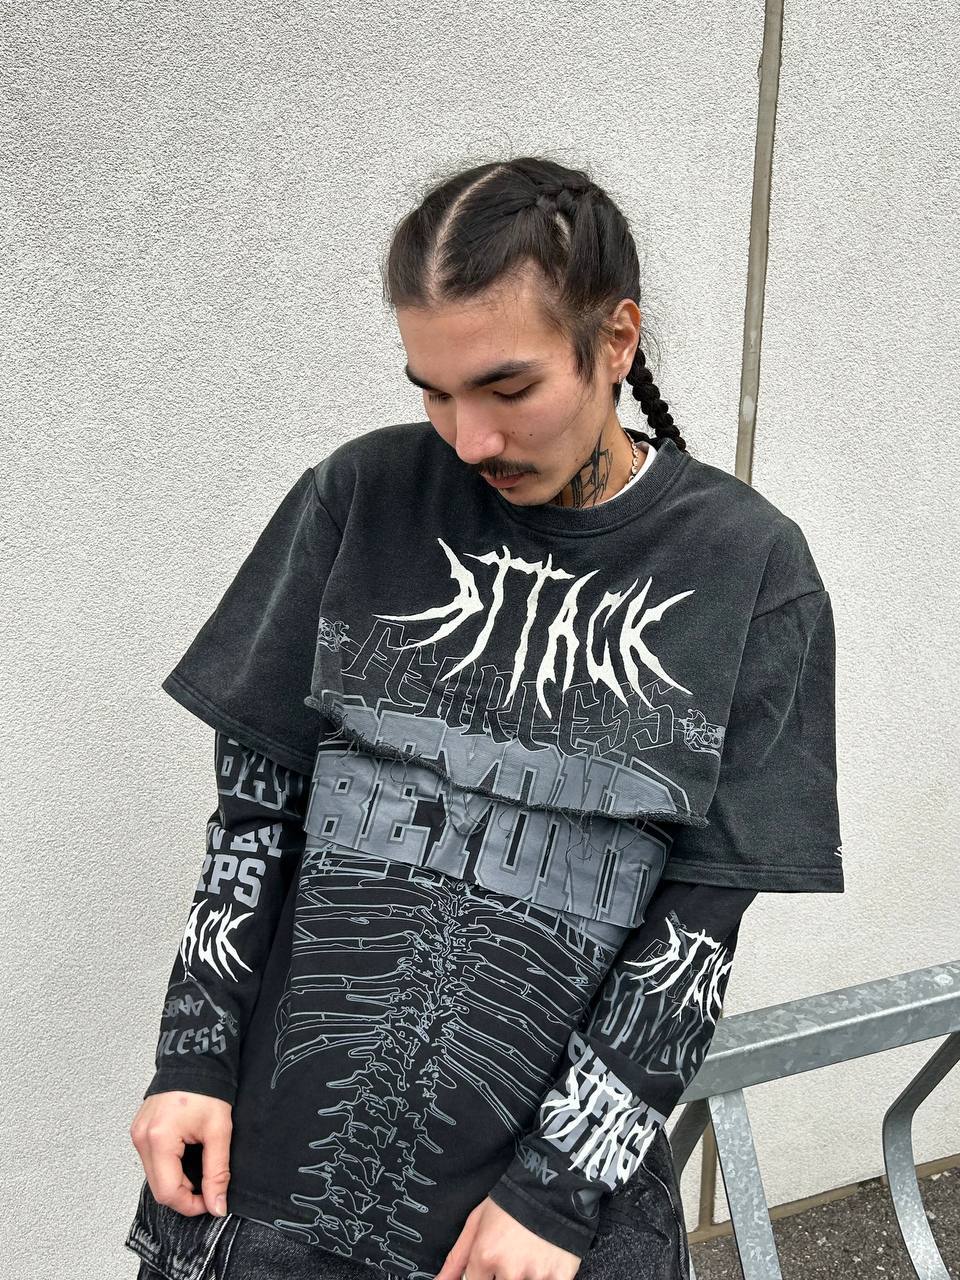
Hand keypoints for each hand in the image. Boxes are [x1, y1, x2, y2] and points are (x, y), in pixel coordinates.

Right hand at [129, 1089, 232, 1217]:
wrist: (196, 1058)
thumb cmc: (208, 1088)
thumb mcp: (219, 1131)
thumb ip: (217, 1172)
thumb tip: (217, 1206)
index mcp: (159, 1139)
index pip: (168, 1192)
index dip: (191, 1204)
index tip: (211, 1201)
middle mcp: (142, 1138)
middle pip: (158, 1187)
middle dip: (184, 1194)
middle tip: (208, 1186)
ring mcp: (137, 1133)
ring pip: (154, 1176)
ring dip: (176, 1180)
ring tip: (198, 1166)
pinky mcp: (139, 1130)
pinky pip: (151, 1160)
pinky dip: (168, 1166)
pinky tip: (186, 1155)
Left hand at [433, 1195, 582, 1279]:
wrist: (551, 1187)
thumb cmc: (509, 1203)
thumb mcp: (477, 1223)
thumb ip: (457, 1259)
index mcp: (485, 1257)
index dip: (483, 1275)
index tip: (493, 1264)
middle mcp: (510, 1271)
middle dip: (503, 1275)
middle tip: (512, 1255)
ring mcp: (536, 1277)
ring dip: (523, 1276)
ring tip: (527, 1255)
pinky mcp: (560, 1278)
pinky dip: (543, 1277)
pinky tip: (542, 1262)